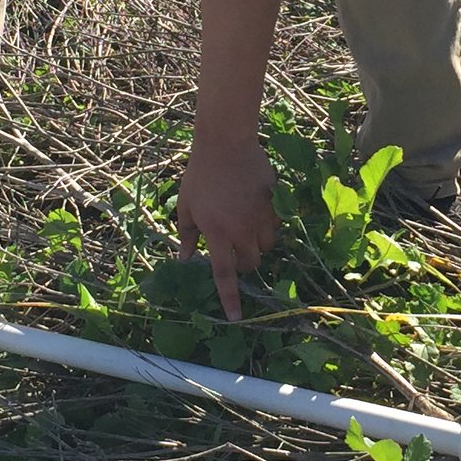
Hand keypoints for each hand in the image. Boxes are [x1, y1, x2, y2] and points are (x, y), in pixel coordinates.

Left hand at [176, 138, 278, 321]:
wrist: (227, 143)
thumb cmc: (200, 174)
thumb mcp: (186, 205)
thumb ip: (187, 234)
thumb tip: (186, 258)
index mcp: (217, 233)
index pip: (224, 274)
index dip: (230, 299)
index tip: (236, 318)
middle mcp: (241, 230)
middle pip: (249, 263)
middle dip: (241, 263)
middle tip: (231, 251)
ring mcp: (261, 217)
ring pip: (266, 246)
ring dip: (255, 246)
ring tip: (244, 231)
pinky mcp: (274, 204)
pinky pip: (275, 225)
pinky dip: (266, 227)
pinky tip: (255, 213)